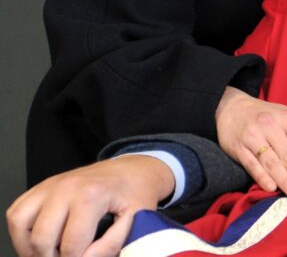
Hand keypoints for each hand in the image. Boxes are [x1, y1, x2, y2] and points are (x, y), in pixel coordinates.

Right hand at [7, 155, 172, 256]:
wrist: (132, 170)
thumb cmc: (135, 194)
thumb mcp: (137, 220)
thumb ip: (111, 244)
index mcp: (90, 195)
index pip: (71, 246)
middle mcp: (65, 188)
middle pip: (41, 239)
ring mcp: (49, 186)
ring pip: (21, 226)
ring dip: (31, 248)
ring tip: (52, 253)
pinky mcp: (41, 187)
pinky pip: (17, 213)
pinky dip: (22, 232)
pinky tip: (41, 240)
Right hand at [215, 86, 286, 196]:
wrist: (231, 108)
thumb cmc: (265, 116)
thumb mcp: (284, 117)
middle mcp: (270, 126)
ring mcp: (253, 137)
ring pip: (272, 162)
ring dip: (285, 180)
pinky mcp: (239, 148)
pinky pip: (252, 165)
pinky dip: (262, 177)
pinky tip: (272, 188)